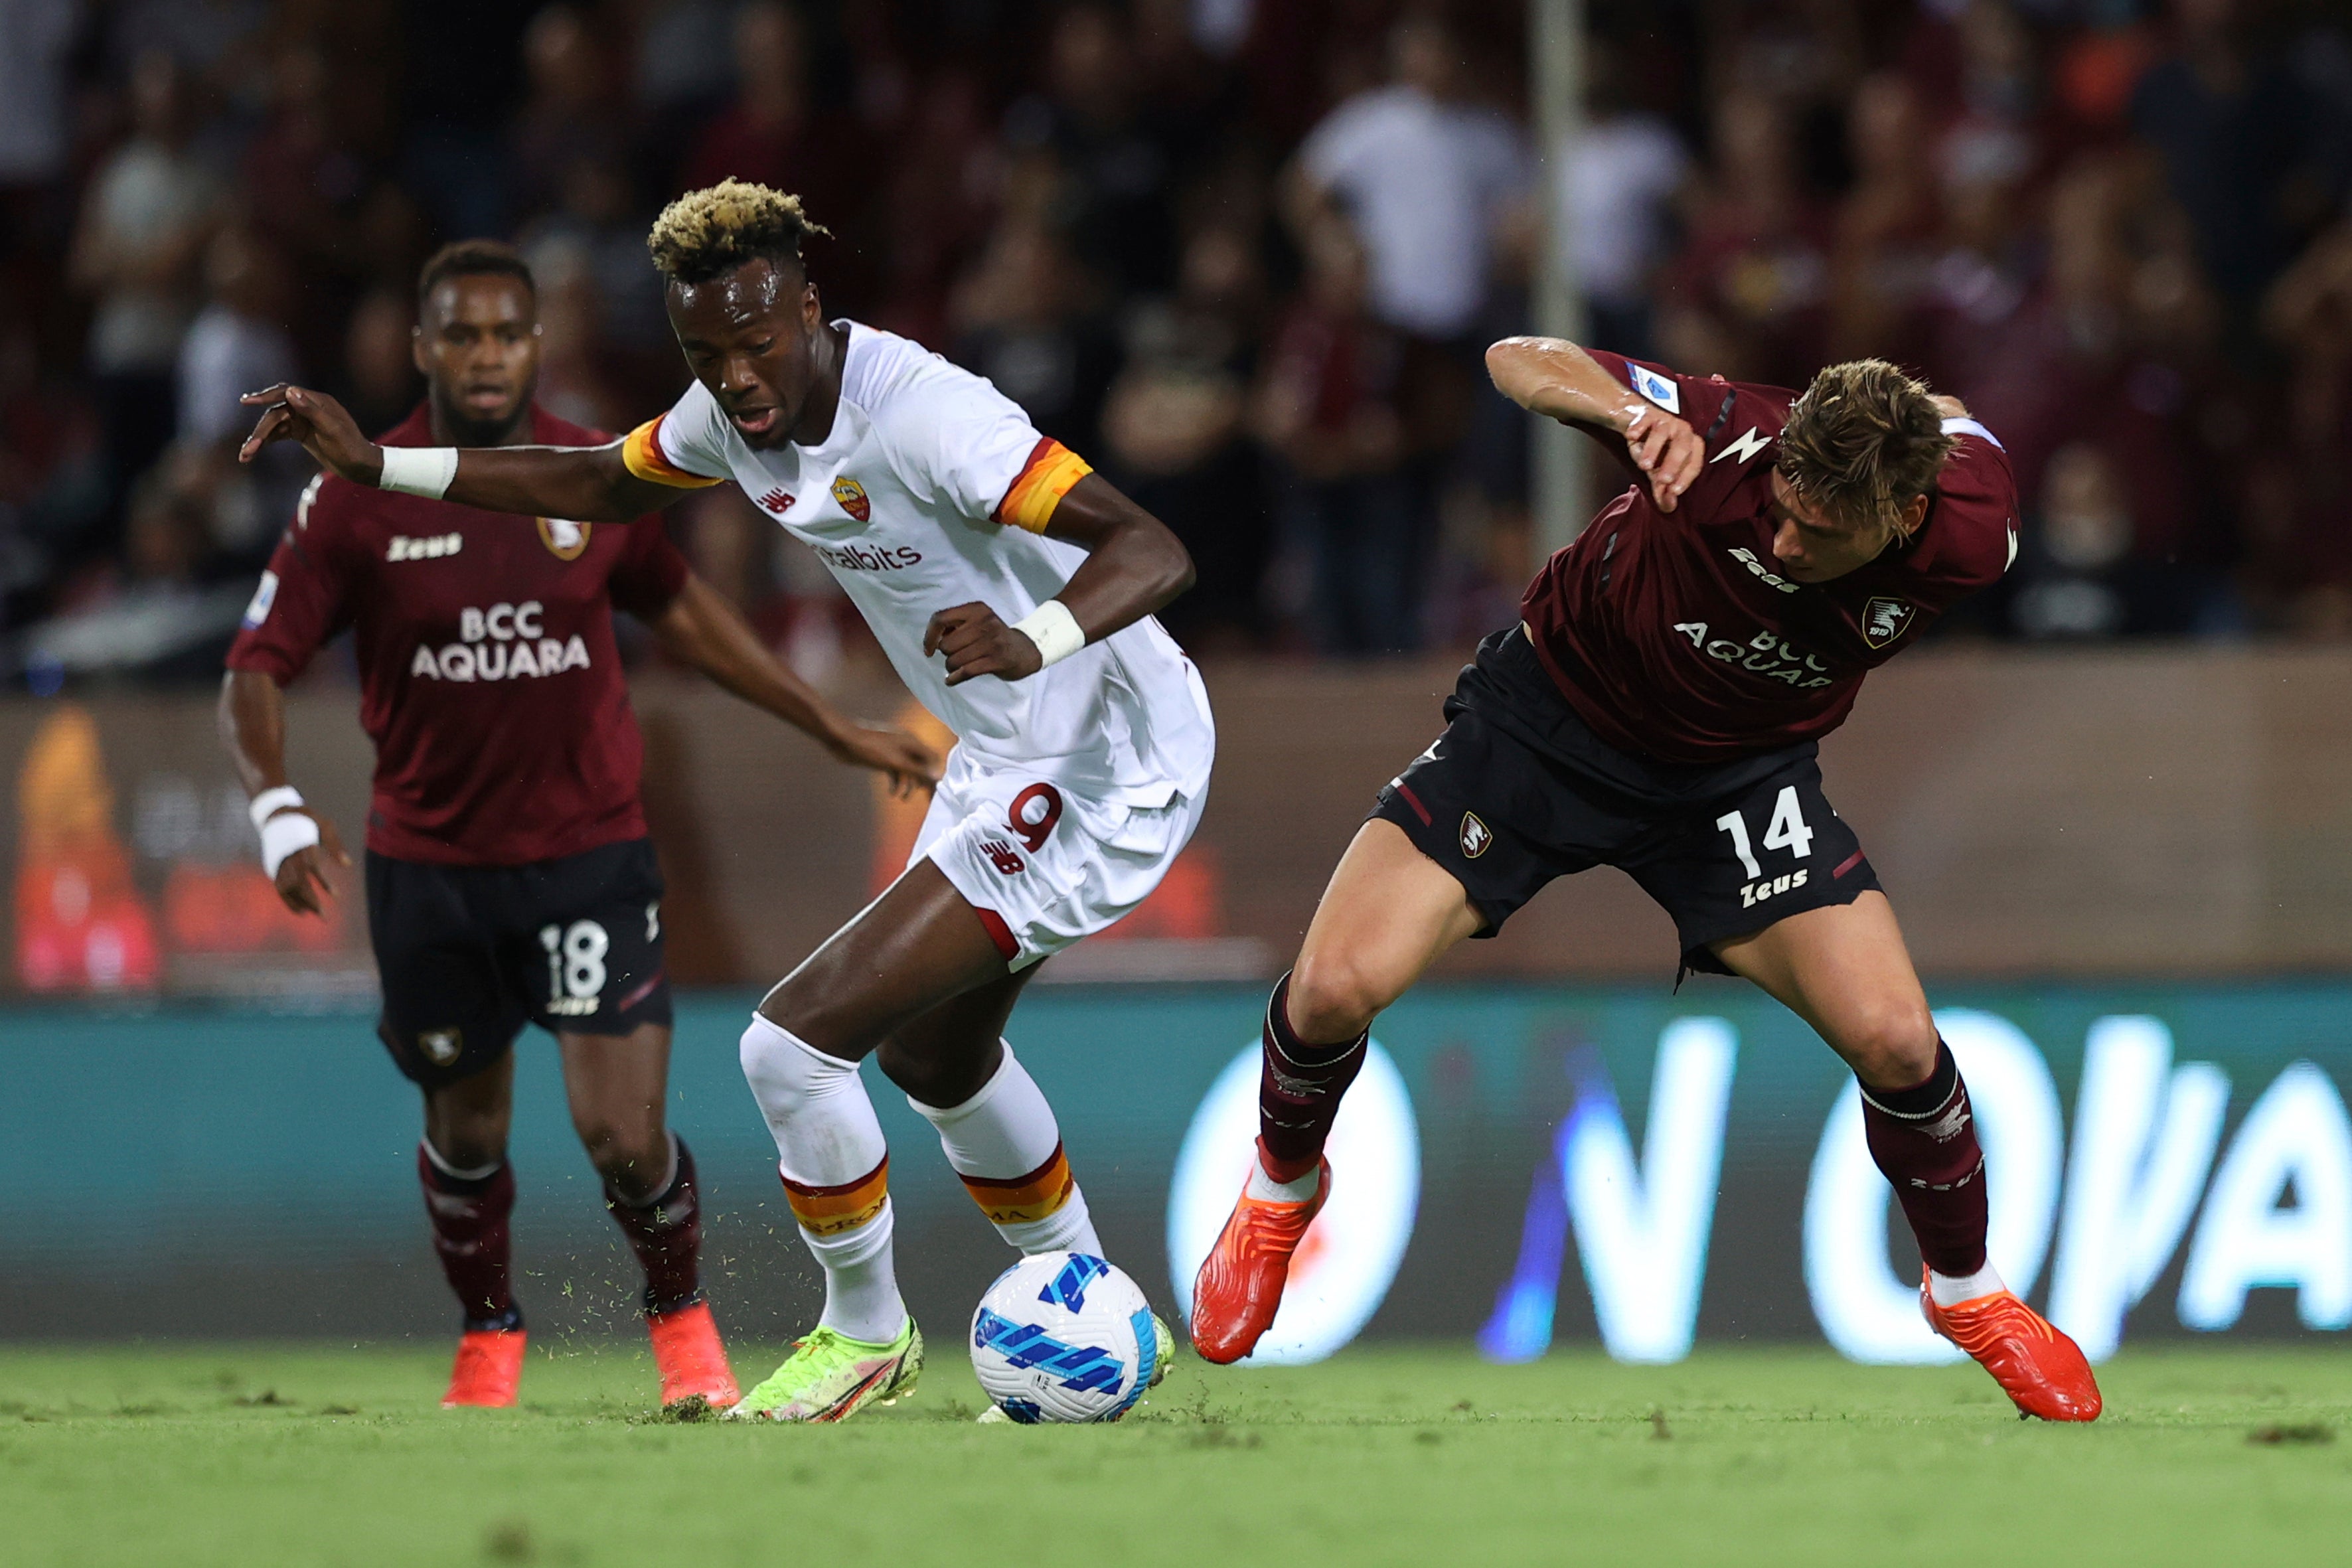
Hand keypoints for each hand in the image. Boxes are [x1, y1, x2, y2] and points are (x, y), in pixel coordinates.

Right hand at [238, 384, 381, 483]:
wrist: (362, 467)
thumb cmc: (351, 448)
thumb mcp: (332, 430)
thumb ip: (312, 411)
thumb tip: (291, 391)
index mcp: (317, 401)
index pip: (285, 393)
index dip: (265, 397)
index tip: (247, 402)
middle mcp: (308, 407)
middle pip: (276, 413)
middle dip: (260, 430)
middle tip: (248, 449)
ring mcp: (303, 420)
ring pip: (274, 424)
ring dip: (259, 438)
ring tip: (245, 456)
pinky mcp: (300, 433)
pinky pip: (278, 434)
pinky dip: (266, 441)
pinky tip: (253, 453)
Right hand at [271, 809, 350, 916]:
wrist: (278, 814)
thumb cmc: (307, 820)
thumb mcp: (325, 826)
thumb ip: (335, 845)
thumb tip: (347, 865)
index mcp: (303, 845)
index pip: (313, 868)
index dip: (324, 883)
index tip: (336, 896)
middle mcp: (289, 856)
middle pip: (298, 883)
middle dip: (311, 901)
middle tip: (324, 917)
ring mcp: (279, 862)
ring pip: (287, 888)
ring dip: (299, 903)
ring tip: (313, 914)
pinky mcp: (274, 867)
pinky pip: (279, 887)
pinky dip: (288, 900)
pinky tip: (300, 910)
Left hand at [827, 720, 941, 797]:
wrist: (842, 741)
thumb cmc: (869, 748)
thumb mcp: (896, 762)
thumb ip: (917, 771)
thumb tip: (937, 778)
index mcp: (912, 741)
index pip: (933, 758)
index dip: (936, 774)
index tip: (936, 790)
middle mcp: (905, 745)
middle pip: (921, 765)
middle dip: (922, 782)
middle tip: (926, 800)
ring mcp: (894, 751)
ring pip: (907, 770)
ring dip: (906, 785)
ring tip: (902, 798)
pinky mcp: (883, 758)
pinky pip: (895, 771)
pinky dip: (895, 782)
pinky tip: (891, 793)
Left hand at [923, 602, 1042, 685]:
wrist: (1025, 650)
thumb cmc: (994, 637)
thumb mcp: (978, 622)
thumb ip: (956, 625)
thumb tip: (933, 640)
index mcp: (976, 609)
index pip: (940, 618)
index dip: (929, 636)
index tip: (928, 649)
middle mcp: (984, 622)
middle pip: (946, 644)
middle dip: (946, 654)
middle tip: (956, 656)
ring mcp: (992, 641)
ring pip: (954, 659)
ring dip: (951, 667)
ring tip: (959, 667)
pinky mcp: (997, 660)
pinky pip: (966, 671)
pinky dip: (954, 678)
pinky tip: (951, 680)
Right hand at [1613, 401, 1704, 512]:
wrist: (1639, 424)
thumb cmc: (1655, 450)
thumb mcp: (1658, 472)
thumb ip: (1663, 490)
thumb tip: (1669, 506)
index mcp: (1692, 446)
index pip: (1694, 463)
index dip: (1686, 478)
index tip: (1674, 491)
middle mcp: (1683, 431)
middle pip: (1683, 446)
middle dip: (1673, 464)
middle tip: (1662, 480)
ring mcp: (1666, 421)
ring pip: (1662, 432)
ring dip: (1653, 449)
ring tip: (1643, 466)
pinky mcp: (1648, 414)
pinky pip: (1644, 420)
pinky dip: (1638, 428)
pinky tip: (1630, 437)